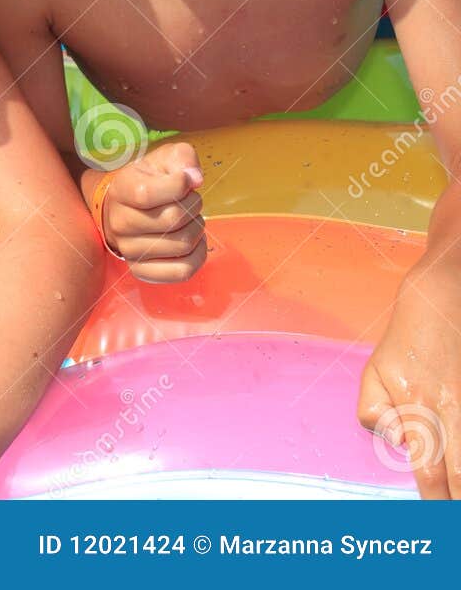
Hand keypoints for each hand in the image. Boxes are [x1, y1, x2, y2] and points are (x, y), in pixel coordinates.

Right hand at [100, 142, 206, 283]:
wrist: (126, 208)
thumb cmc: (150, 181)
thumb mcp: (164, 159)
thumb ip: (183, 157)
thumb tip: (195, 178)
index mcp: (121, 190)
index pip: (148, 194)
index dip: (178, 186)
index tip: (185, 180)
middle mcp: (120, 222)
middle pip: (173, 219)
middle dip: (193, 206)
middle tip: (189, 201)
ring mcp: (129, 250)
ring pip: (182, 244)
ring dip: (197, 229)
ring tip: (188, 220)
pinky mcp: (141, 271)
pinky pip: (182, 271)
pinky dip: (198, 255)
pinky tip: (192, 242)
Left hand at [358, 259, 460, 498]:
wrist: (444, 297)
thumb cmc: (406, 339)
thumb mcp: (374, 370)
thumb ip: (375, 411)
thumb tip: (395, 442)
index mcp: (415, 405)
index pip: (428, 467)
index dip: (436, 498)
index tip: (435, 522)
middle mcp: (449, 407)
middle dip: (457, 498)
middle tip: (447, 528)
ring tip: (456, 501)